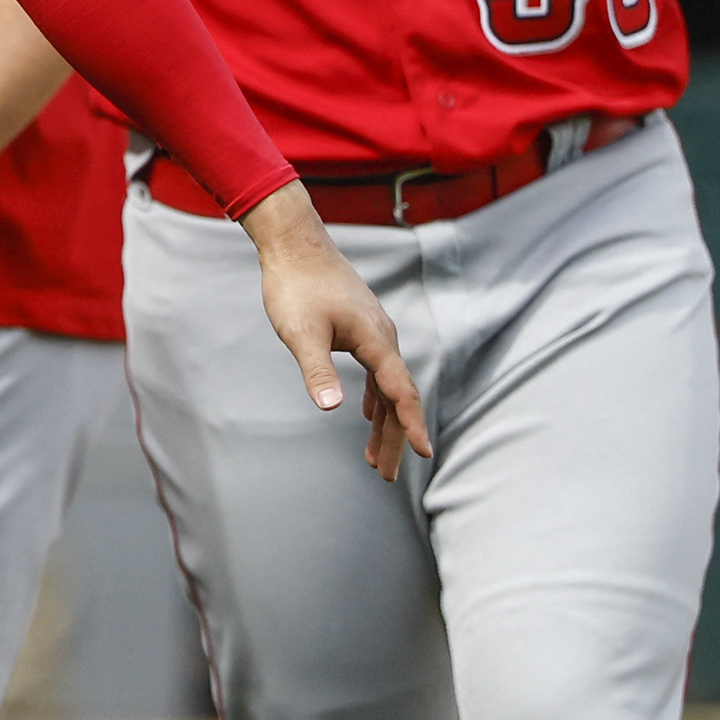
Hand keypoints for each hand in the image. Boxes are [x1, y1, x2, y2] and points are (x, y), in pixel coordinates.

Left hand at [241, 184, 433, 480]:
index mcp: (375, 340)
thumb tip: (331, 408)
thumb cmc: (295, 286)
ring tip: (375, 458)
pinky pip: (377, 370)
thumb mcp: (300, 332)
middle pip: (397, 396)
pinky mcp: (361, 326)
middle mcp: (383, 337)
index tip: (425, 454)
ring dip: (384, 422)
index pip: (400, 392)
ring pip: (387, 385)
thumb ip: (317, 369)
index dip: (412, 425)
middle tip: (387, 475)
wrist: (294, 244)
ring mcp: (374, 331)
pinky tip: (367, 413)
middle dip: (395, 436)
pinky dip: (376, 397)